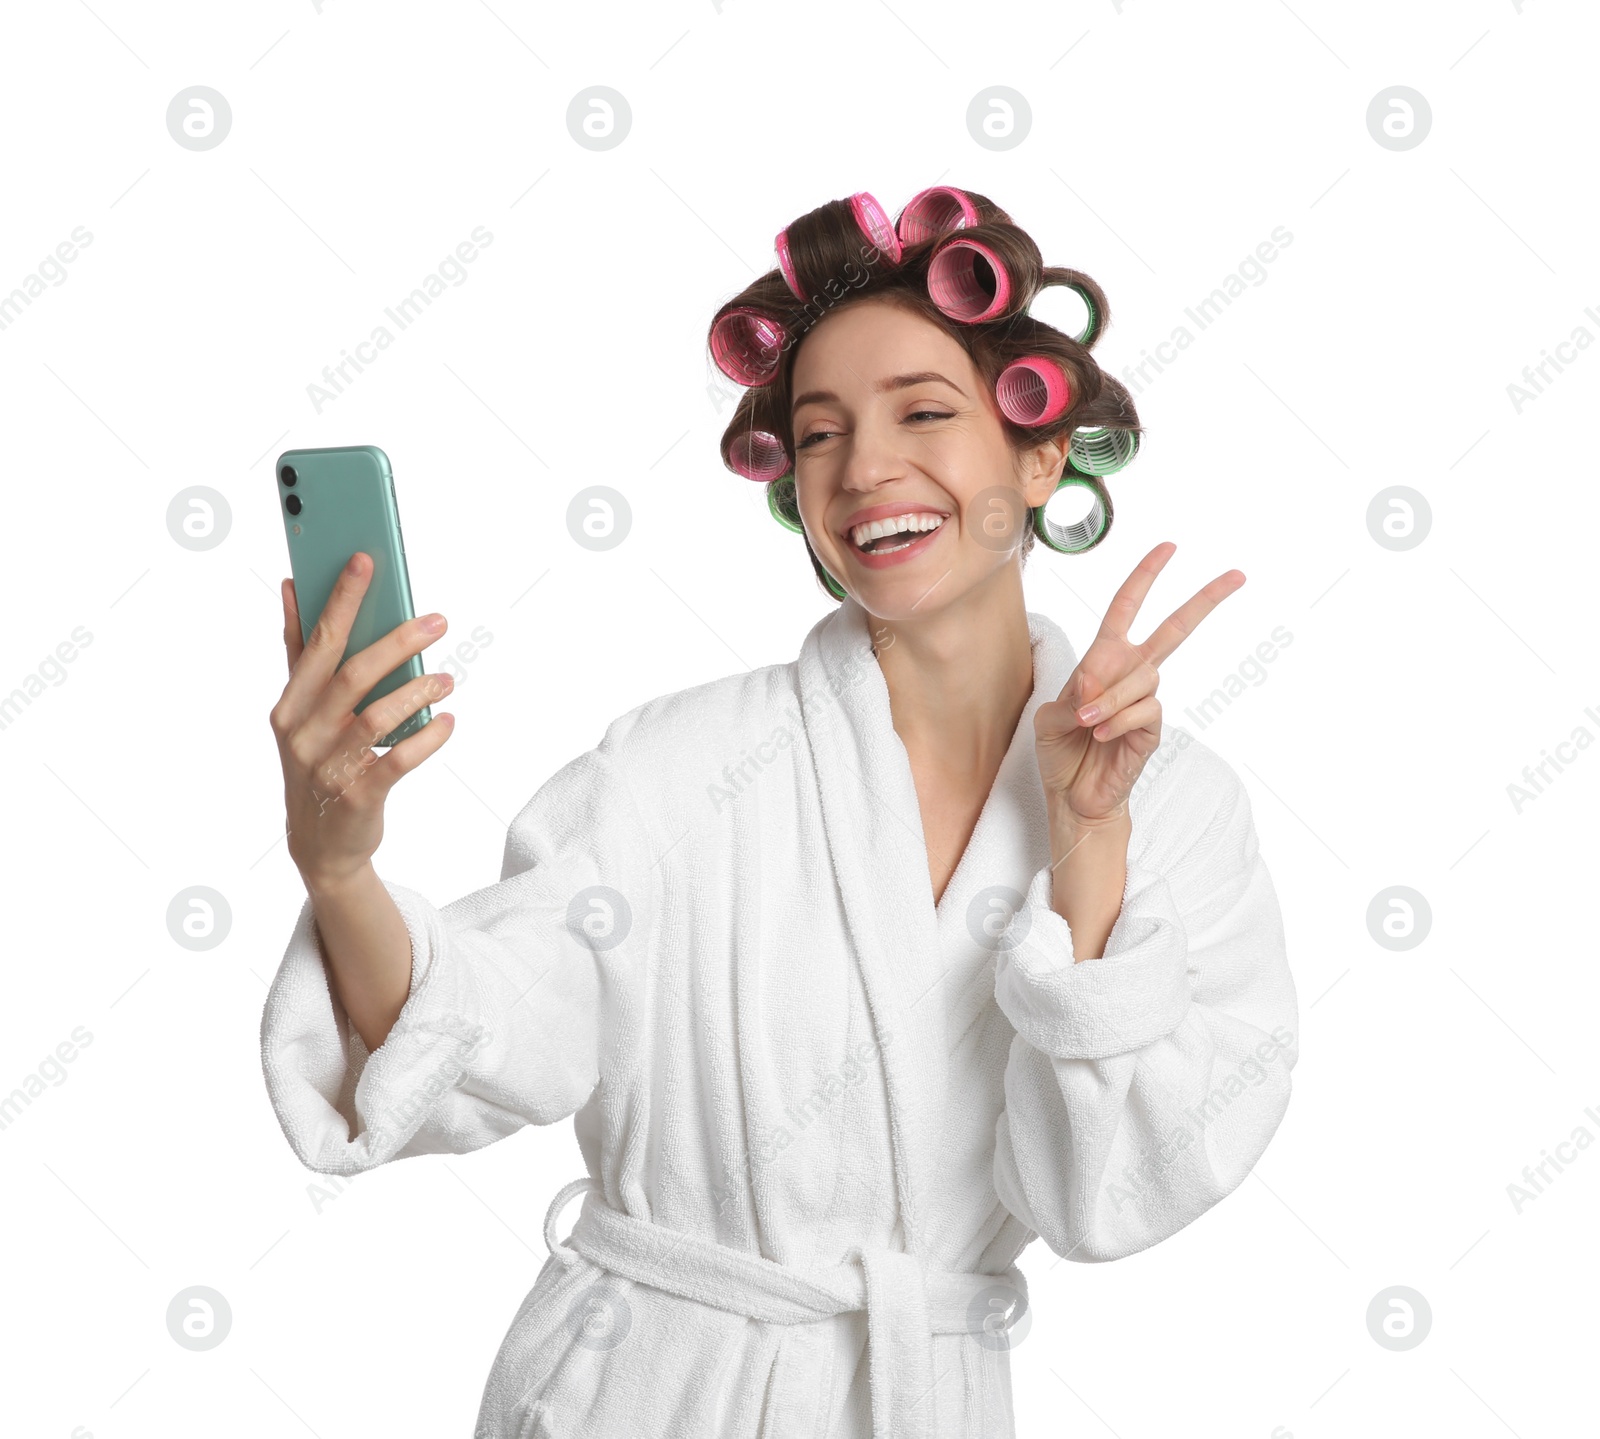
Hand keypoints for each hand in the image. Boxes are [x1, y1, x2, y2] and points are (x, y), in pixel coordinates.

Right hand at [268, 552, 455, 892]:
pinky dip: (427, 738)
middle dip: (395, 640)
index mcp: (289, 703)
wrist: (321, 845)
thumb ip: (299, 653)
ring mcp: (327, 767)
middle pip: (351, 674)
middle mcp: (302, 733)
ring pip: (375, 717)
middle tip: (437, 620)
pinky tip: (449, 721)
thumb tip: (290, 587)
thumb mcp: (300, 711)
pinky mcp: (357, 798)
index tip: (364, 560)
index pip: (317, 641)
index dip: (340, 599)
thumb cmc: (318, 762)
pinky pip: (397, 762)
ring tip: (446, 677)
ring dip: (417, 692)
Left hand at [1034, 542, 1243, 824]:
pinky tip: (1102, 735)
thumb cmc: (1061, 752)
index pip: (1126, 609)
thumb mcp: (1050, 716)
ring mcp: (1145, 701)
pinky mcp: (1153, 729)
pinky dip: (1118, 719)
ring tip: (1087, 721)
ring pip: (1143, 677)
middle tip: (1237, 575)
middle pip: (1174, 630)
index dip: (1145, 577)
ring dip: (1110, 696)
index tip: (1169, 548)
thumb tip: (1098, 677)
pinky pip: (1145, 709)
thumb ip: (1072, 692)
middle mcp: (1131, 674)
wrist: (1072, 796)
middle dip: (1203, 600)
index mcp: (1104, 660)